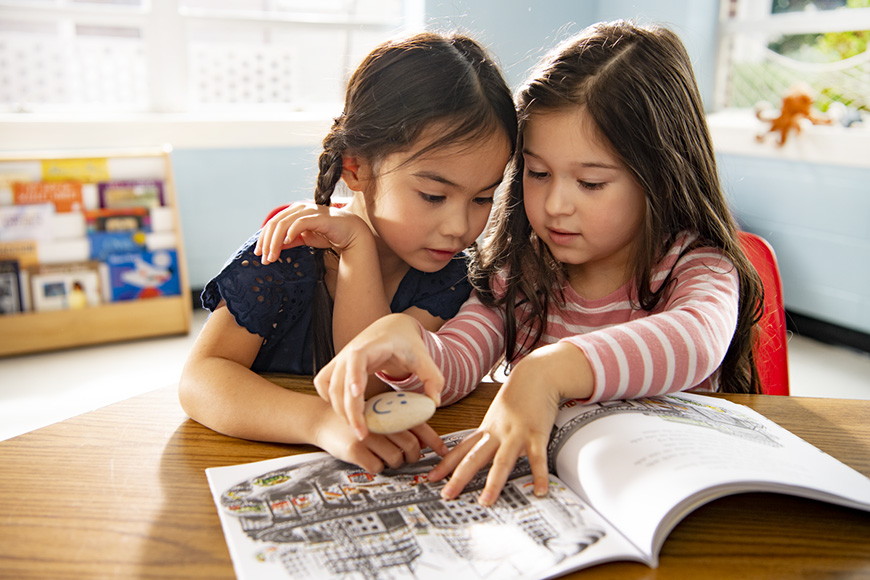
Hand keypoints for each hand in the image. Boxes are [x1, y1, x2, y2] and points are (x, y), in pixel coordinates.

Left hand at [254, 201, 370, 263]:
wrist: (351, 233)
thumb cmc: (329, 234)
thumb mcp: (305, 238)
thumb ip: (290, 240)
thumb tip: (274, 247)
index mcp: (294, 211)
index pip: (272, 223)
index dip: (263, 239)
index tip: (259, 254)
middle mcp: (299, 208)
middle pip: (275, 223)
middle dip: (267, 242)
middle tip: (264, 259)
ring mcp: (309, 211)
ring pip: (284, 224)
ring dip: (275, 242)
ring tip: (273, 256)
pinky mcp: (318, 217)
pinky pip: (300, 223)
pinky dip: (291, 232)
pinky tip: (286, 242)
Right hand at [313, 409, 447, 473]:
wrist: (321, 419)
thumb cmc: (356, 418)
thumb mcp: (378, 413)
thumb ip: (399, 423)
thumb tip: (424, 443)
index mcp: (389, 409)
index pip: (420, 425)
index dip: (435, 441)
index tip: (443, 452)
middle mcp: (380, 421)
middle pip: (411, 446)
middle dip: (414, 457)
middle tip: (409, 458)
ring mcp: (368, 435)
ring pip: (396, 459)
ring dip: (396, 463)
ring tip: (387, 457)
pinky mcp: (354, 449)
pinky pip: (377, 467)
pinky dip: (378, 467)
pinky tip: (371, 459)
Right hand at [314, 313, 444, 439]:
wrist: (391, 329)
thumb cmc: (405, 343)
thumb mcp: (423, 357)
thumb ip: (433, 378)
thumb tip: (433, 402)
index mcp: (370, 346)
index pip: (357, 358)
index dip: (354, 375)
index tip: (357, 393)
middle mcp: (350, 352)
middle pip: (340, 381)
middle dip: (348, 409)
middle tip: (362, 433)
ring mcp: (340, 359)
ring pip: (330, 387)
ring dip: (341, 409)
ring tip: (358, 428)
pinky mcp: (335, 366)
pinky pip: (323, 385)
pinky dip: (329, 399)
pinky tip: (343, 412)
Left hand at [427, 342, 591, 505]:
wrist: (536, 374)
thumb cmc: (518, 394)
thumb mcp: (498, 413)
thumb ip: (491, 432)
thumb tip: (482, 447)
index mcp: (487, 429)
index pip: (461, 449)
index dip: (445, 465)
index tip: (431, 478)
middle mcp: (498, 433)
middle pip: (475, 458)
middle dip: (459, 478)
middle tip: (447, 494)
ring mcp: (516, 434)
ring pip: (502, 461)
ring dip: (493, 483)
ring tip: (486, 501)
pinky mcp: (536, 433)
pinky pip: (538, 458)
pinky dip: (539, 475)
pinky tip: (540, 490)